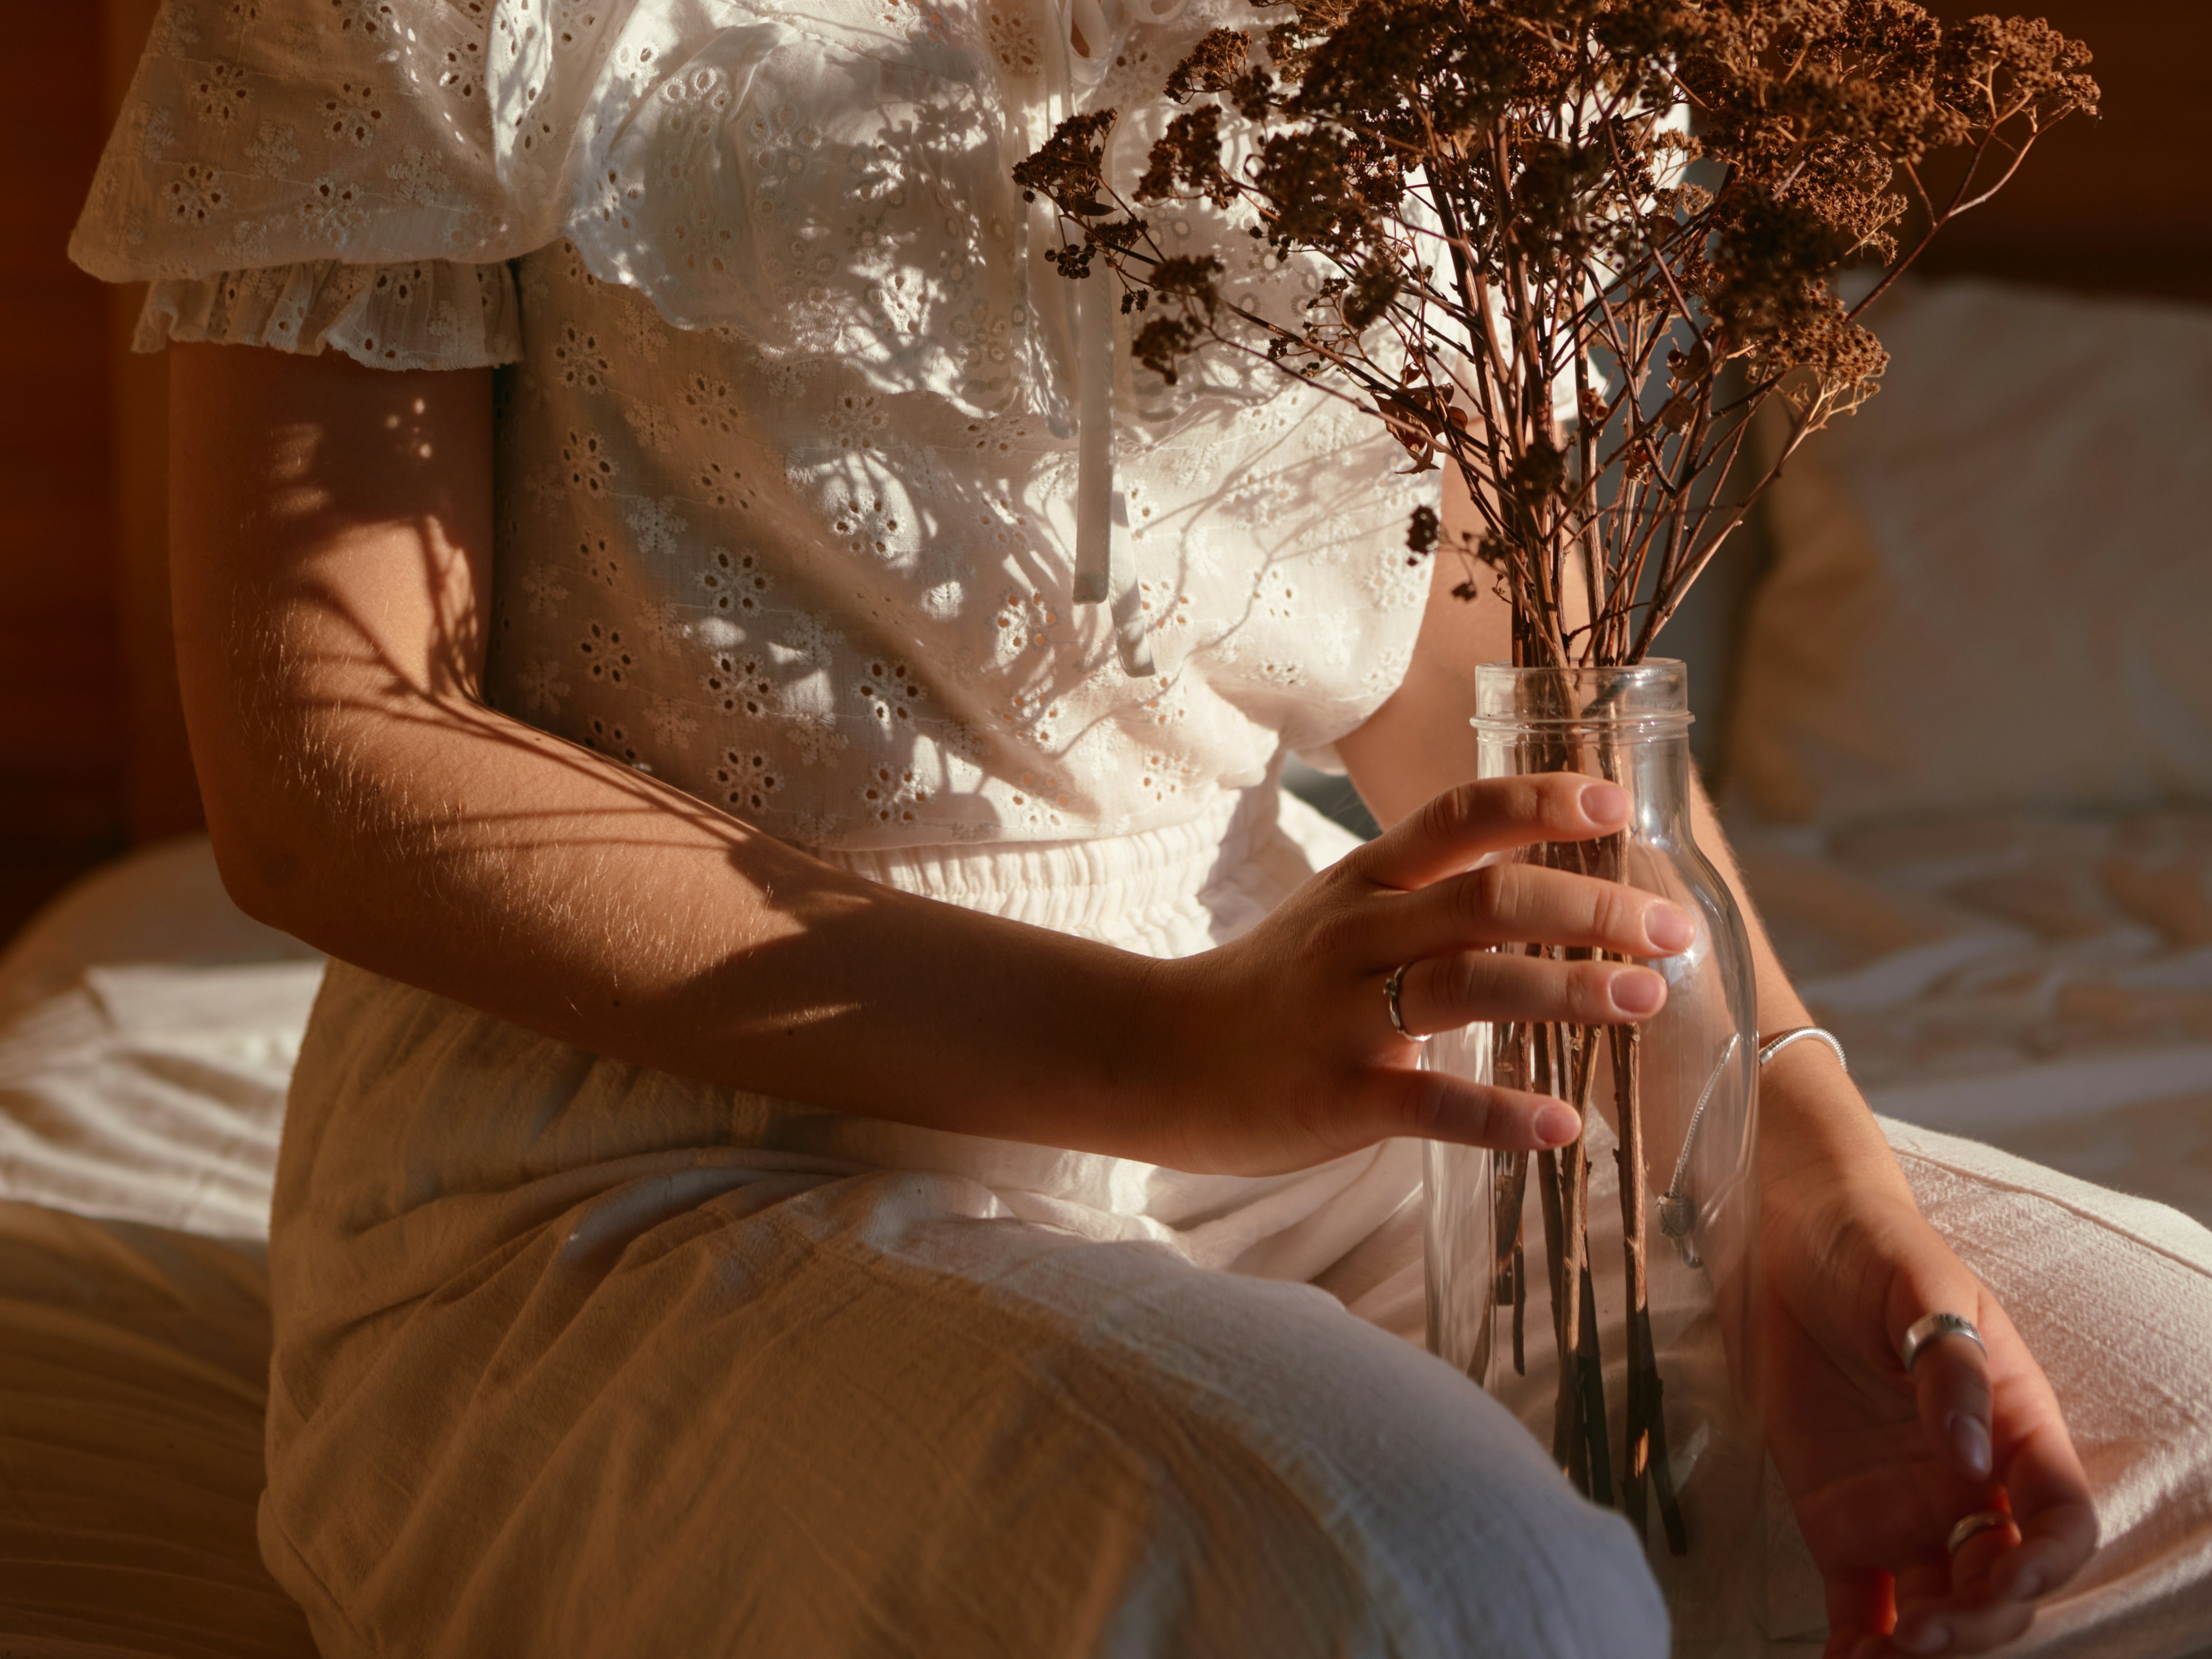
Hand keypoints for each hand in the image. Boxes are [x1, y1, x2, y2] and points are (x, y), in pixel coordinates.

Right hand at [1144, 773, 1696, 1174]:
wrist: (1162, 1058)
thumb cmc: (1274, 988)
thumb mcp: (1343, 912)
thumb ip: (1430, 892)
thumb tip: (1552, 878)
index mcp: (1368, 883)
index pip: (1460, 816)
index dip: (1540, 801)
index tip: (1617, 803)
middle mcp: (1360, 935)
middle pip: (1489, 899)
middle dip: (1593, 907)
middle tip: (1673, 929)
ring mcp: (1346, 1016)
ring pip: (1471, 985)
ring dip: (1569, 990)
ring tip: (1646, 1001)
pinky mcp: (1338, 1096)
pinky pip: (1432, 1102)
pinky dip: (1503, 1112)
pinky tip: (1563, 1124)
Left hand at [1760, 1159, 2098, 1656]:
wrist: (1793, 1235)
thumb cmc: (1875, 1249)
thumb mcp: (1920, 1285)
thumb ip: (1947, 1367)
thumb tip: (1968, 1456)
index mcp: (2011, 1431)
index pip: (2059, 1520)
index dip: (2047, 1561)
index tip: (2008, 1576)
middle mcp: (1968, 1486)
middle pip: (1999, 1581)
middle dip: (1976, 1620)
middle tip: (1923, 1634)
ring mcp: (1905, 1510)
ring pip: (1937, 1606)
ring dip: (1920, 1645)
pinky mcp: (1841, 1521)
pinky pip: (1860, 1600)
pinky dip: (1857, 1643)